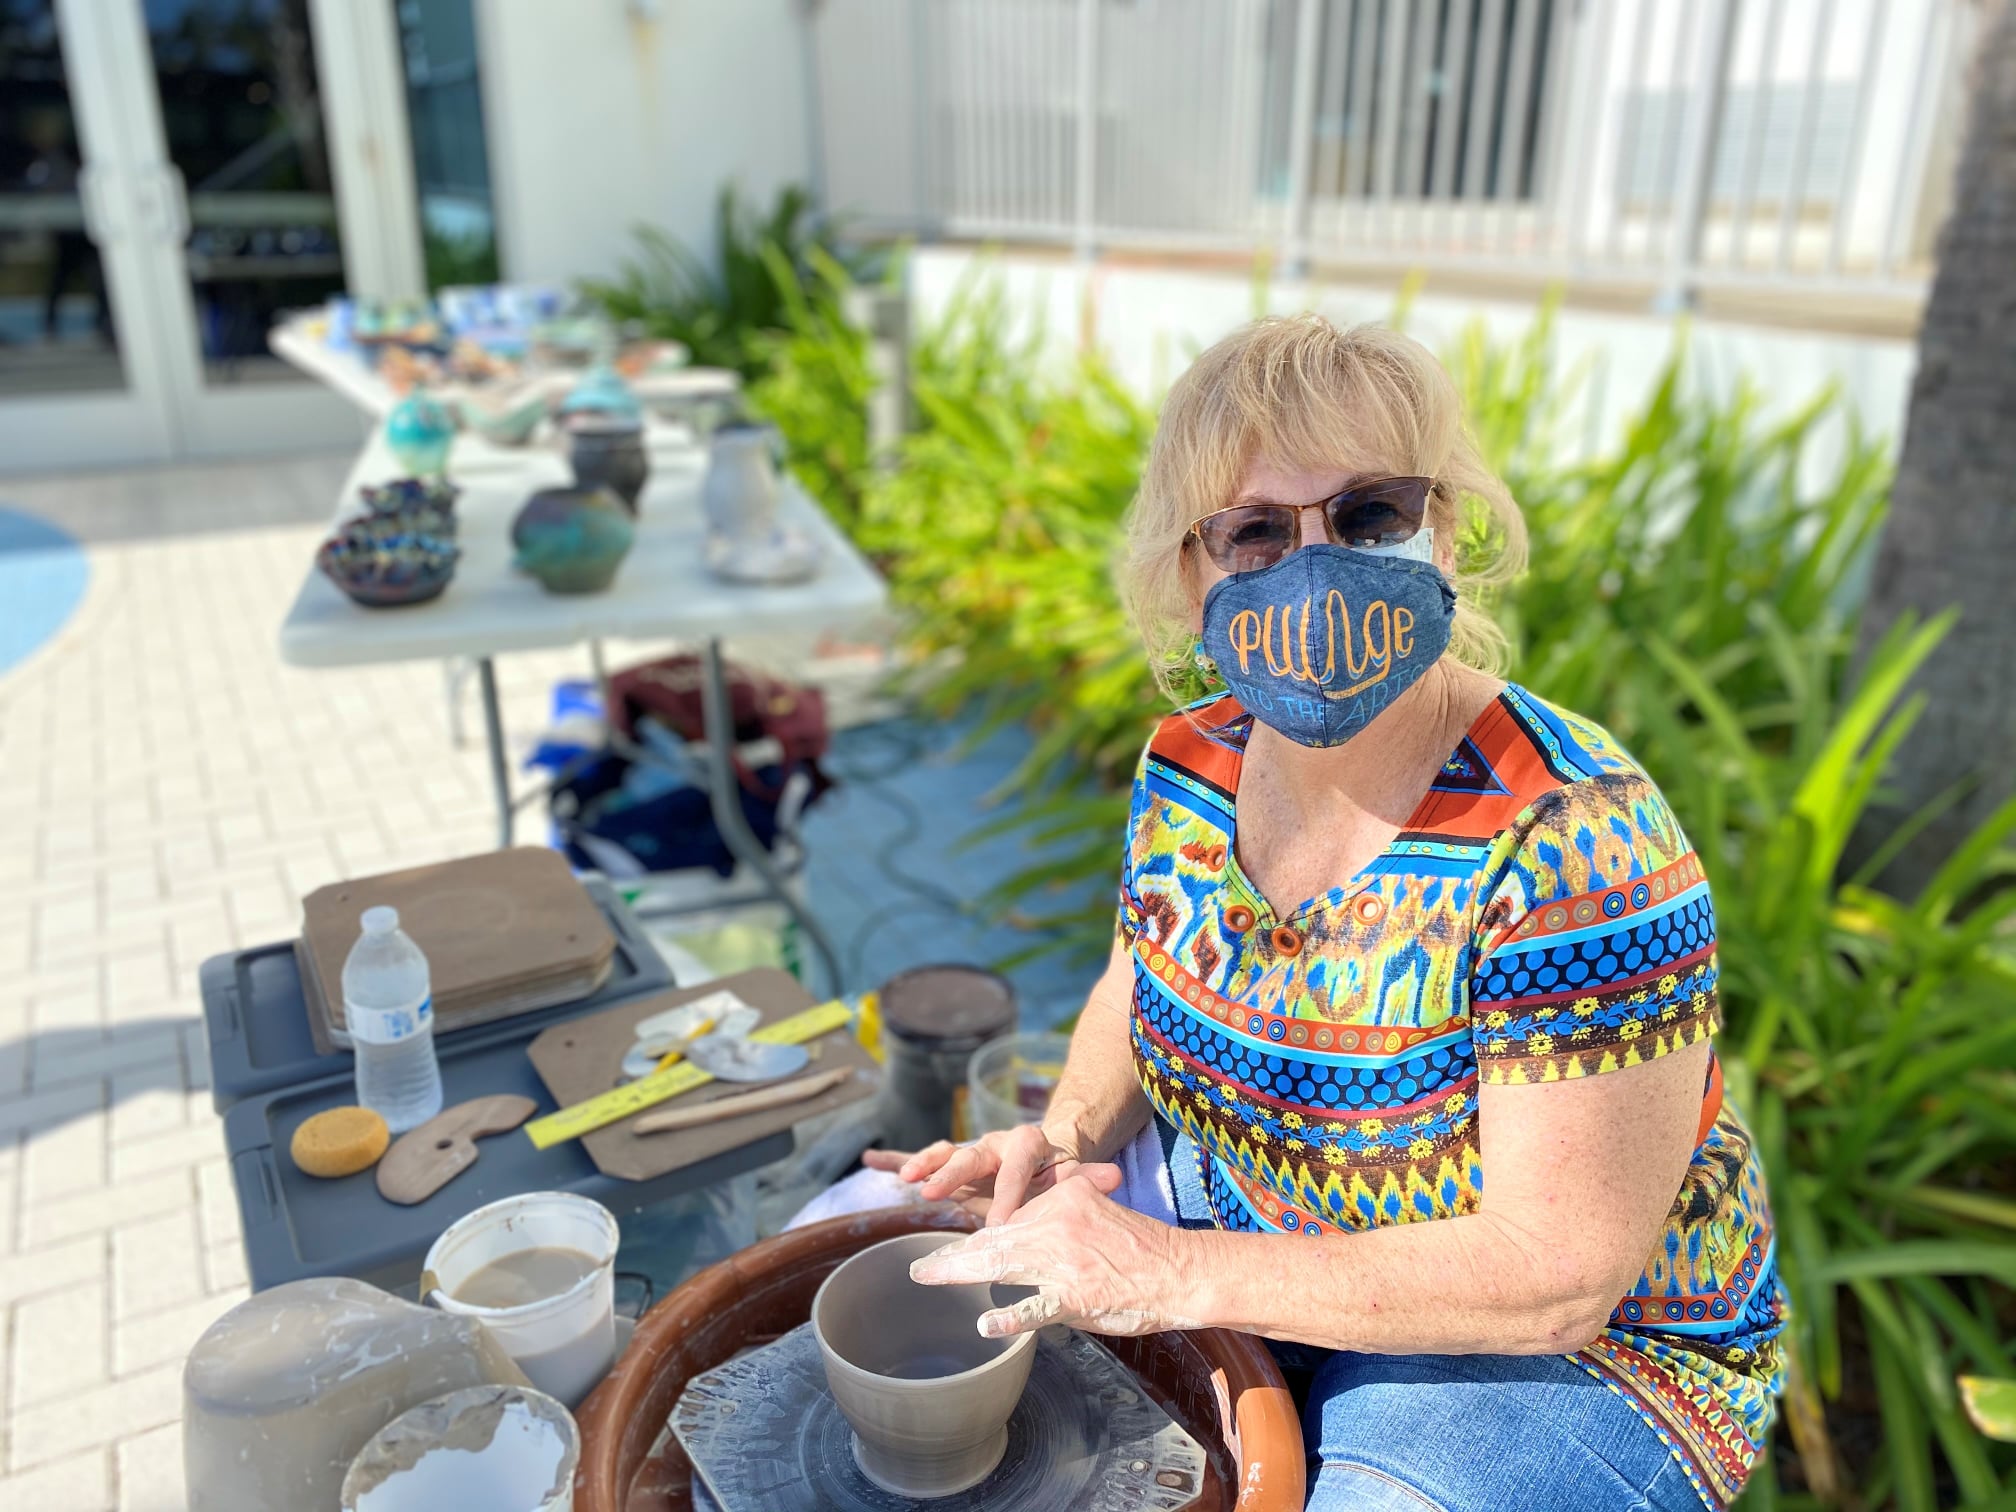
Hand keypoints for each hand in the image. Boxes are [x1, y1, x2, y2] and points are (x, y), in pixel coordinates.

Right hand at [861, 1123, 1119, 1224]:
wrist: (1048, 1159)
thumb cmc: (1059, 1178)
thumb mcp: (1074, 1179)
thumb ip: (1087, 1179)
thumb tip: (1112, 1177)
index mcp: (1027, 1145)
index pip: (1017, 1164)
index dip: (1008, 1191)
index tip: (1001, 1222)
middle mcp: (994, 1143)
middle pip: (972, 1153)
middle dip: (952, 1172)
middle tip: (933, 1191)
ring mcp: (970, 1152)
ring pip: (945, 1153)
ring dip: (924, 1163)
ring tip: (907, 1179)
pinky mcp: (952, 1165)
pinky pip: (922, 1158)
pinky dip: (897, 1159)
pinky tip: (872, 1158)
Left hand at [907, 1175, 1200, 1338]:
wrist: (1181, 1270)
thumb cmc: (1142, 1247)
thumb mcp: (1099, 1209)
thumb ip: (1062, 1211)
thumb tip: (1026, 1227)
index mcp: (1062, 1199)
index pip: (1008, 1217)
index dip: (975, 1235)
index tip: (949, 1248)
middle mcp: (1057, 1222)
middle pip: (994, 1239)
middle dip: (953, 1255)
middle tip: (921, 1268)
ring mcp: (1064, 1260)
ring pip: (1002, 1263)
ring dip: (959, 1272)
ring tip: (929, 1278)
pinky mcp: (1076, 1295)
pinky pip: (1037, 1306)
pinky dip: (1011, 1316)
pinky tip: (986, 1324)